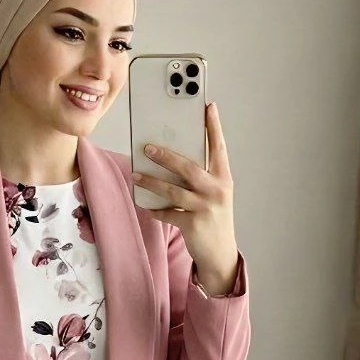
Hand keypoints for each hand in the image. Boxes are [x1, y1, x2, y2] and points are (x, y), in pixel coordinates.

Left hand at [131, 100, 238, 278]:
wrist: (220, 254)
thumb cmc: (214, 217)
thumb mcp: (215, 193)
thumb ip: (201, 175)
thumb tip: (173, 157)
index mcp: (223, 178)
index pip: (219, 147)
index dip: (213, 126)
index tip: (208, 106)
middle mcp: (217, 190)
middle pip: (188, 167)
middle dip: (166, 156)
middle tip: (147, 147)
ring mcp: (206, 208)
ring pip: (174, 191)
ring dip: (152, 182)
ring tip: (136, 174)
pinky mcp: (193, 224)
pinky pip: (168, 213)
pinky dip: (156, 210)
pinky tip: (147, 206)